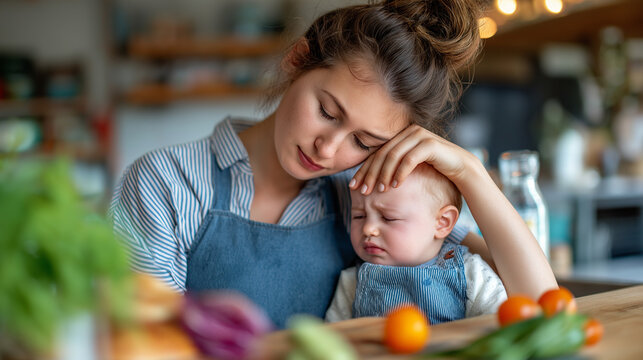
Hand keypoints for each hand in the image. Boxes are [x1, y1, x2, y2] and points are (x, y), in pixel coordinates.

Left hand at [349, 124, 477, 194]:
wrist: (461, 168)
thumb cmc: (433, 170)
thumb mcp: (408, 167)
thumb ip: (393, 167)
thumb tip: (369, 179)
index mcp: (401, 135)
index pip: (377, 153)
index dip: (364, 170)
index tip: (353, 186)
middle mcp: (408, 132)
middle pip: (382, 154)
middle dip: (370, 174)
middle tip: (362, 191)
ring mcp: (419, 135)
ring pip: (393, 156)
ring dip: (384, 175)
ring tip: (379, 190)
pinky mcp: (429, 144)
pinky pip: (409, 159)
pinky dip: (400, 173)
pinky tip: (394, 186)